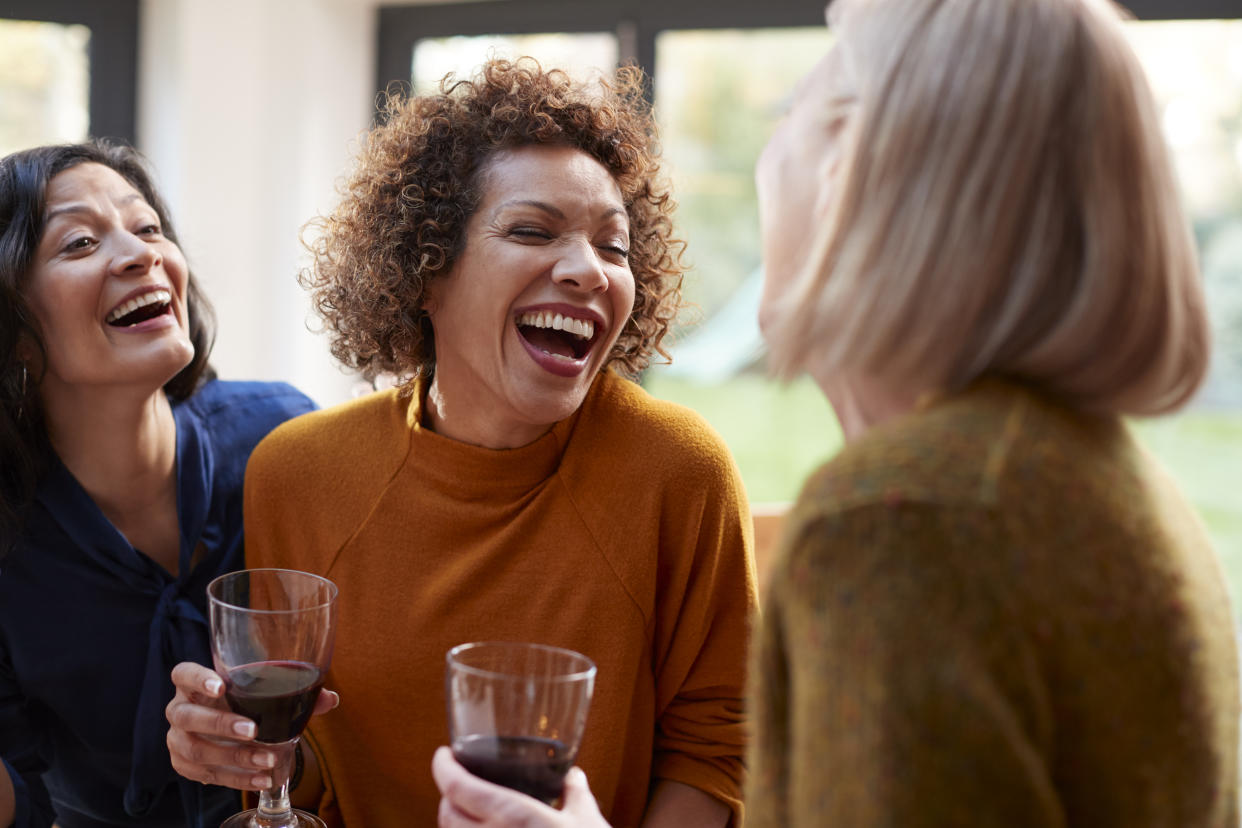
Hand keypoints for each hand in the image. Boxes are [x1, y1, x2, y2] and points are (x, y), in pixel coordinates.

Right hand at [164, 661, 337, 789]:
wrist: (227, 731)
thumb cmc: (243, 703)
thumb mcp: (263, 693)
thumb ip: (295, 692)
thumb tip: (330, 699)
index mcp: (194, 683)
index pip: (183, 674)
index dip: (197, 679)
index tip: (220, 686)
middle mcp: (180, 709)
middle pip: (187, 715)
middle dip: (221, 724)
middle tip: (253, 730)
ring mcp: (178, 739)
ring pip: (195, 748)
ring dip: (234, 756)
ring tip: (266, 759)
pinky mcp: (185, 765)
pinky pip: (207, 775)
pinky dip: (237, 779)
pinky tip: (261, 779)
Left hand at [432, 747, 609, 827]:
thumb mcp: (585, 818)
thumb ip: (574, 792)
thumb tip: (572, 776)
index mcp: (510, 815)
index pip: (457, 787)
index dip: (443, 767)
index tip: (443, 754)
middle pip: (446, 813)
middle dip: (447, 795)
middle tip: (459, 781)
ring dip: (455, 822)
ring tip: (469, 811)